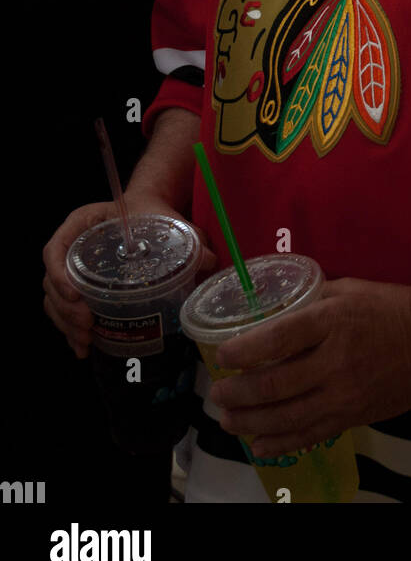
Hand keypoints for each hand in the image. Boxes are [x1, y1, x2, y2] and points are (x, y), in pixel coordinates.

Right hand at [42, 196, 216, 358]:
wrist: (147, 212)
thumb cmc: (150, 214)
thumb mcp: (167, 222)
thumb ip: (188, 238)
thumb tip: (209, 260)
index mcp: (82, 224)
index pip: (55, 248)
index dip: (58, 273)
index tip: (74, 295)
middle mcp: (71, 245)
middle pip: (51, 281)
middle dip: (65, 309)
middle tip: (87, 325)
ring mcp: (71, 268)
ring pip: (54, 300)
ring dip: (66, 324)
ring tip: (86, 341)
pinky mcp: (78, 287)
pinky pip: (63, 310)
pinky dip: (70, 330)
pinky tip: (84, 348)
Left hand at [210, 277, 410, 456]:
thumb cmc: (393, 307)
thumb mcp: (349, 289)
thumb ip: (311, 299)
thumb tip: (272, 308)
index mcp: (333, 321)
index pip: (278, 339)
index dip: (244, 351)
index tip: (222, 355)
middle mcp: (336, 361)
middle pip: (275, 384)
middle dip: (239, 393)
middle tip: (217, 393)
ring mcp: (346, 395)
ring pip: (288, 417)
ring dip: (252, 422)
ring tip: (228, 420)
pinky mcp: (355, 417)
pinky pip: (311, 435)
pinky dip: (282, 443)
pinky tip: (260, 444)